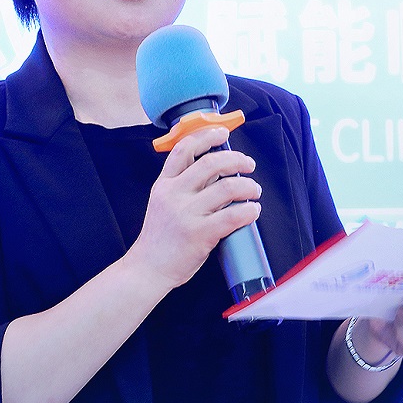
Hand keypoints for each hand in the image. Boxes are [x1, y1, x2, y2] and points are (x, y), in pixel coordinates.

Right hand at [129, 126, 262, 290]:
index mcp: (164, 185)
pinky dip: (248, 211)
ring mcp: (186, 214)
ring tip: (254, 190)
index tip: (223, 133)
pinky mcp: (199, 234)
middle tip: (248, 165)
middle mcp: (173, 195)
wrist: (148, 268)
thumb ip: (184, 186)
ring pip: (227, 188)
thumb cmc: (160, 238)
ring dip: (248, 186)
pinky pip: (232, 216)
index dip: (206, 136)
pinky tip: (253, 211)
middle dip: (236, 160)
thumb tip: (217, 170)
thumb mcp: (162, 203)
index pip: (184, 149)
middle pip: (210, 163)